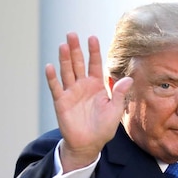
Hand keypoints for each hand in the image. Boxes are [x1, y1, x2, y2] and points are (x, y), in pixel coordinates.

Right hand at [45, 33, 132, 171]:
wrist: (89, 143)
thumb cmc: (103, 127)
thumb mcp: (115, 111)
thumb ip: (120, 94)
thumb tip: (128, 79)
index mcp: (97, 86)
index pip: (95, 64)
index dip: (93, 51)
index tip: (92, 37)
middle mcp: (82, 85)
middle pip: (78, 63)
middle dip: (75, 49)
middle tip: (72, 34)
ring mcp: (71, 92)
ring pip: (66, 72)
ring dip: (64, 59)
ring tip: (63, 45)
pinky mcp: (61, 101)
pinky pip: (56, 87)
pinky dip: (52, 77)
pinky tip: (50, 66)